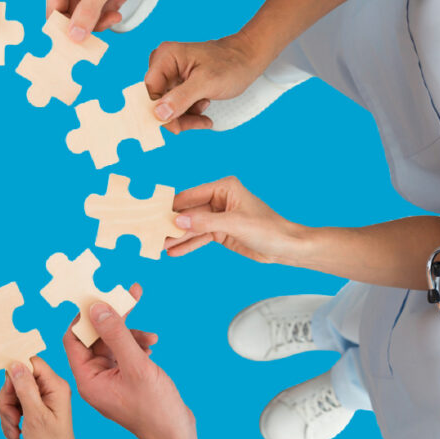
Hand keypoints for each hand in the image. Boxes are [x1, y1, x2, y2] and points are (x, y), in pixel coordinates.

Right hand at [0, 357, 77, 438]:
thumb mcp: (35, 416)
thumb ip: (25, 388)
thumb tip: (15, 363)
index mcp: (55, 385)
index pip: (31, 363)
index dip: (15, 374)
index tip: (8, 393)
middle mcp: (49, 388)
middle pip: (17, 380)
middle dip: (8, 402)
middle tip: (12, 421)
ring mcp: (41, 398)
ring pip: (12, 395)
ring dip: (7, 415)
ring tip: (14, 434)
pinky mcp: (34, 407)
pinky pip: (13, 406)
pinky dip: (10, 421)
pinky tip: (15, 437)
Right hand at [46, 0, 158, 40]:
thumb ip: (87, 12)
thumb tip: (74, 36)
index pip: (54, 12)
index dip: (67, 29)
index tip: (83, 42)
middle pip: (72, 14)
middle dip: (94, 18)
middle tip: (112, 18)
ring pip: (87, 10)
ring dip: (105, 10)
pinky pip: (97, 1)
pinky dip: (110, 2)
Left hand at [63, 298, 202, 438]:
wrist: (176, 435)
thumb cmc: (155, 409)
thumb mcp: (136, 366)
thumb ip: (116, 334)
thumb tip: (97, 307)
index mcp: (87, 379)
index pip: (73, 340)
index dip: (83, 317)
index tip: (98, 297)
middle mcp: (94, 378)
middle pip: (95, 338)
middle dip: (114, 319)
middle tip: (130, 298)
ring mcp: (110, 378)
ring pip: (113, 343)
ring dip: (131, 333)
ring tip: (151, 337)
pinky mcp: (125, 378)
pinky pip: (125, 353)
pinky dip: (137, 345)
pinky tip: (151, 345)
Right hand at [145, 34, 266, 131]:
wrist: (248, 59)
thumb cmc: (231, 64)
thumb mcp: (207, 82)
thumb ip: (181, 98)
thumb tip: (159, 114)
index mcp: (165, 57)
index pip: (150, 90)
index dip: (159, 110)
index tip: (175, 126)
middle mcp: (164, 64)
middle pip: (157, 100)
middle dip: (176, 115)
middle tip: (197, 122)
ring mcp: (171, 74)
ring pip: (167, 106)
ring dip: (185, 115)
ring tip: (205, 108)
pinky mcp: (178, 84)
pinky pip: (176, 105)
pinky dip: (189, 112)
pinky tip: (204, 108)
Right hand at [164, 176, 306, 262]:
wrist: (285, 247)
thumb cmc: (268, 229)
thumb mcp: (234, 224)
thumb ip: (204, 223)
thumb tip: (178, 221)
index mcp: (224, 187)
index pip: (191, 196)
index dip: (173, 206)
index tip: (155, 214)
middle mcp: (219, 199)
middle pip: (189, 212)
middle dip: (173, 224)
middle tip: (154, 233)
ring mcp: (219, 216)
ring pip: (192, 226)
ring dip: (178, 237)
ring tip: (160, 245)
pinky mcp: (220, 231)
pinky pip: (200, 237)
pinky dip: (188, 245)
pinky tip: (174, 251)